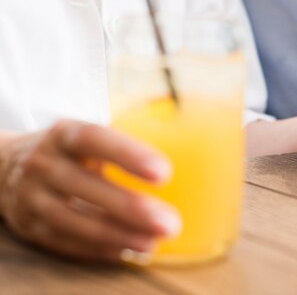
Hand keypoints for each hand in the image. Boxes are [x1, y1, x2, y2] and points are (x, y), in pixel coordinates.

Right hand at [0, 120, 180, 262]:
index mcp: (64, 134)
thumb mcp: (86, 136)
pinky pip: (68, 243)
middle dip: (131, 207)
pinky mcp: (31, 227)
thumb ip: (124, 144)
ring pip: (76, 221)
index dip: (128, 154)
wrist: (6, 168)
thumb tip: (191, 150)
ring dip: (119, 235)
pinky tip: (130, 250)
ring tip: (155, 241)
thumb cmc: (69, 152)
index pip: (94, 139)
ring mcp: (33, 198)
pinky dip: (101, 249)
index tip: (164, 172)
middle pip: (87, 187)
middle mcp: (44, 164)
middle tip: (170, 222)